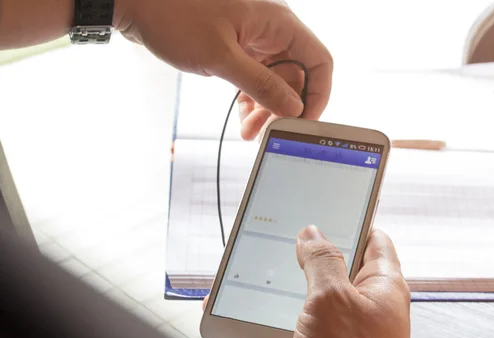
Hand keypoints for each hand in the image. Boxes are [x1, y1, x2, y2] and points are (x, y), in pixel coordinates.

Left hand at [114, 0, 332, 139]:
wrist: (137, 6)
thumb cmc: (175, 17)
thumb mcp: (221, 58)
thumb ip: (261, 84)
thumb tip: (294, 108)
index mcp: (277, 23)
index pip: (318, 60)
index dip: (318, 93)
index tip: (305, 120)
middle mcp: (270, 32)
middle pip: (297, 76)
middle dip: (285, 107)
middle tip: (270, 132)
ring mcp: (254, 42)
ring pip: (275, 83)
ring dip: (266, 109)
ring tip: (250, 131)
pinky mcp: (237, 51)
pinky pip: (255, 81)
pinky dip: (251, 101)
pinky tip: (243, 119)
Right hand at [202, 226, 410, 337]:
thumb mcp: (331, 298)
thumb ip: (322, 259)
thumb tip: (312, 232)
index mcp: (385, 284)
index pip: (373, 236)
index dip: (351, 217)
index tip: (328, 206)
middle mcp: (372, 306)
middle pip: (341, 265)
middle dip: (313, 257)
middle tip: (290, 248)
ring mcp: (352, 330)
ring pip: (320, 296)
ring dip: (296, 291)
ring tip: (274, 285)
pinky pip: (310, 325)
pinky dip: (291, 319)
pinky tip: (273, 320)